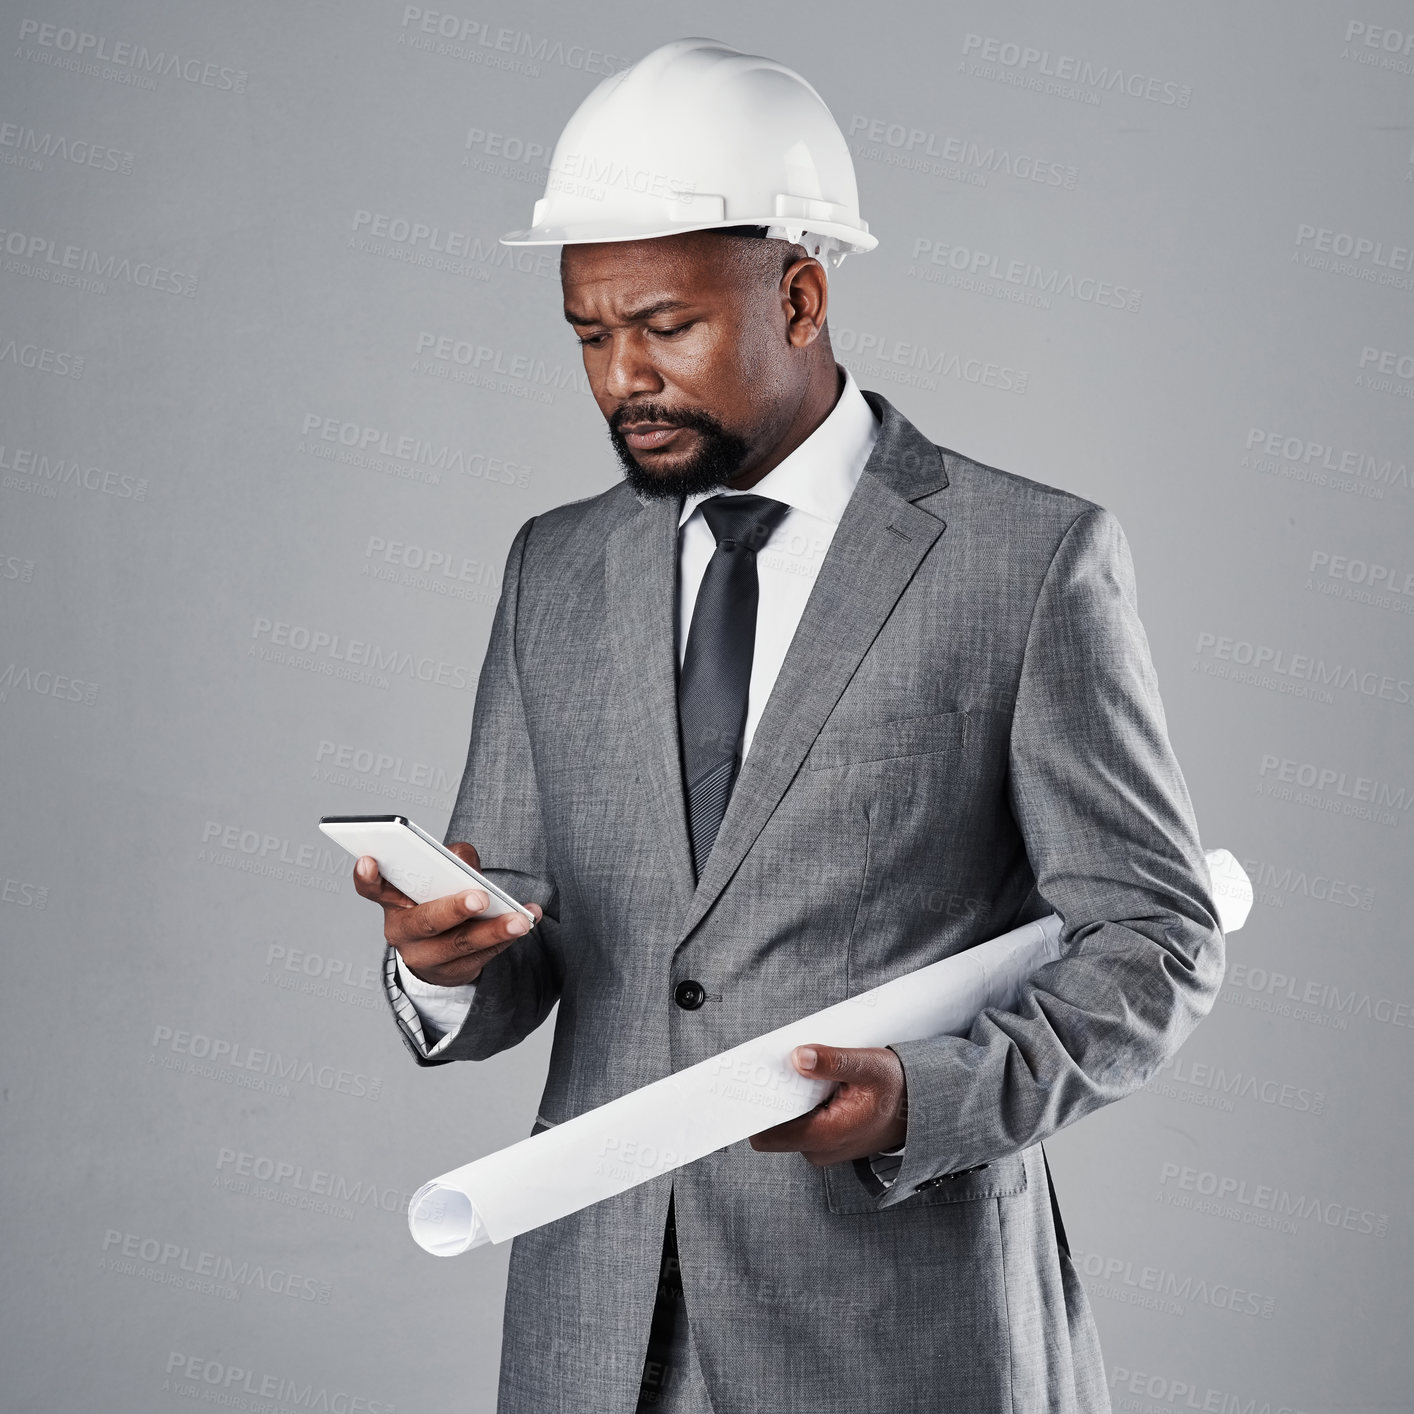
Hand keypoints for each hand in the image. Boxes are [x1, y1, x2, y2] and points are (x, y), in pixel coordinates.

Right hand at [352, 840, 542, 986]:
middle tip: (480, 897)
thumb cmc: (436, 898)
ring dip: (494, 930)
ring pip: (459, 945)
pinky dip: (507, 938)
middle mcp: (402, 931)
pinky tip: (528, 921)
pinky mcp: (453, 972)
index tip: (370, 859)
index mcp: (392, 901)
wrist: (438, 950)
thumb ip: (450, 858)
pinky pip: (482, 956)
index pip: (371, 888)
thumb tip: (465, 862)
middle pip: (425, 922)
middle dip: (454, 909)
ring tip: (520, 919)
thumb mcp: (438, 876)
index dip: (367, 876)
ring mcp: (426, 957)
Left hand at [749, 1043, 907, 1166]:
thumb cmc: (898, 1089)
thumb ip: (833, 1062)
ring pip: (786, 1120)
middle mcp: (818, 1148)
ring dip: (788, 1095)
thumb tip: (797, 1057)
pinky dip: (799, 1099)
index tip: (745, 1083)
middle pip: (773, 1124)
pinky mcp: (824, 1138)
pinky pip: (798, 1119)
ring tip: (795, 1067)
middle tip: (771, 1063)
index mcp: (825, 1136)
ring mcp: (821, 1146)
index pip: (766, 1134)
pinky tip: (807, 1078)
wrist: (922, 1108)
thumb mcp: (870, 1066)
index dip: (753, 1110)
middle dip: (772, 1094)